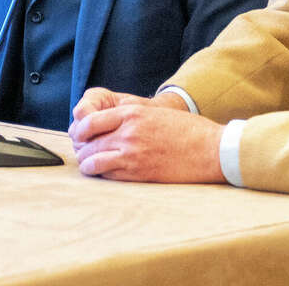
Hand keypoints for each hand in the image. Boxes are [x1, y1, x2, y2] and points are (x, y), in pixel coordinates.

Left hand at [69, 100, 225, 183]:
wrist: (210, 149)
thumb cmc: (186, 130)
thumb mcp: (155, 113)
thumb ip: (131, 115)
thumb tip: (110, 120)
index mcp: (132, 114)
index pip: (90, 121)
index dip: (79, 130)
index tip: (78, 136)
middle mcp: (128, 133)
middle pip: (89, 143)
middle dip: (81, 148)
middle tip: (81, 152)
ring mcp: (133, 155)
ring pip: (94, 161)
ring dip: (88, 164)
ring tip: (89, 165)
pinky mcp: (139, 173)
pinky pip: (109, 176)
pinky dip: (101, 175)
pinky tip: (102, 173)